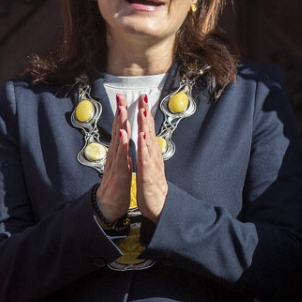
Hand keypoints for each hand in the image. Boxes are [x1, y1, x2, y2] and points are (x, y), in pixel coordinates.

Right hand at [95, 94, 131, 224]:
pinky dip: (122, 146)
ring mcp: (115, 164)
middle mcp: (115, 156)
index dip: (121, 114)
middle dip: (119, 114)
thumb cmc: (115, 186)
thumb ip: (121, 152)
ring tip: (121, 111)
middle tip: (120, 97)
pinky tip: (122, 136)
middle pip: (116, 132)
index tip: (122, 99)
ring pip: (118, 142)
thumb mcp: (120, 165)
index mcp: (117, 153)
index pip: (119, 130)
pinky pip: (121, 158)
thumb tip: (122, 139)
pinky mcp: (119, 174)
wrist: (108, 207)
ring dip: (120, 125)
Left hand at [132, 93, 167, 220]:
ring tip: (143, 112)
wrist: (160, 206)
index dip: (144, 113)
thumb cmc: (152, 185)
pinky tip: (142, 137)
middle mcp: (153, 154)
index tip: (141, 98)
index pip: (147, 129)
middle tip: (143, 96)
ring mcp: (152, 163)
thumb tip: (146, 136)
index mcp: (150, 152)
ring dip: (145, 126)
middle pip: (149, 130)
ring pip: (148, 141)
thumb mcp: (148, 164)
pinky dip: (144, 147)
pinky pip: (146, 158)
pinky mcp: (149, 174)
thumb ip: (147, 149)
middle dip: (146, 113)